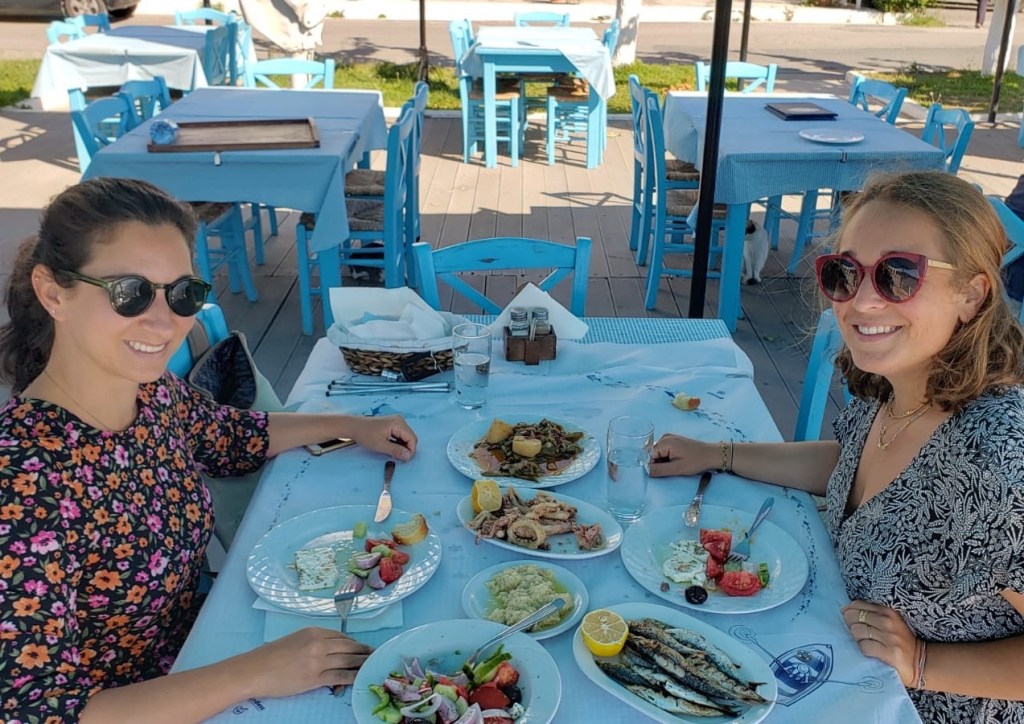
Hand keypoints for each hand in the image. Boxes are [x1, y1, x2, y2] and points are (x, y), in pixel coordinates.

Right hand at [232, 627, 373, 697]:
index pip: (341, 636)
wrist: (256, 670)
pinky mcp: (316, 678)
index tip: (361, 647)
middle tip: (374, 654)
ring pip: (348, 660)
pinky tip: (361, 677)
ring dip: (362, 663)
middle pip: (349, 647)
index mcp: (313, 631)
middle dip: (363, 651)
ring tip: (371, 665)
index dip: (354, 643)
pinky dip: (353, 676)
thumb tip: (330, 648)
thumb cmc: (271, 655)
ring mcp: (318, 661)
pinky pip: (341, 676)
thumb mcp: (295, 639)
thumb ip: (313, 641)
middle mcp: (319, 643)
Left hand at [350, 414, 417, 460]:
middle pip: (411, 438)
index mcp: (398, 423)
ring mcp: (396, 422)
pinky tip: (390, 447)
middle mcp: (399, 420)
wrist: (354, 426)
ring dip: (402, 446)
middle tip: (397, 457)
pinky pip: (401, 435)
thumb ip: (395, 450)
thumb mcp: (380, 445)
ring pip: (406, 437)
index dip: (410, 451)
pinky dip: (398, 443)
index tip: (403, 460)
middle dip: (406, 449)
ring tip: (392, 452)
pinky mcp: (393, 424)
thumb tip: (408, 456)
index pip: (412, 439)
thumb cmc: (365, 434)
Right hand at [649, 434, 712, 477]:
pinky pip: (664, 450)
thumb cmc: (696, 461)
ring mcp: (669, 437)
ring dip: (663, 461)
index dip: (653, 466)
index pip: (649, 456)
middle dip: (659, 463)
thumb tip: (644, 471)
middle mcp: (665, 437)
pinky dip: (667, 458)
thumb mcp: (677, 469)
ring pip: (658, 453)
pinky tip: (677, 460)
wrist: (712, 454)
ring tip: (676, 464)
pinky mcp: (673, 440)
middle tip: (672, 468)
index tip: (663, 472)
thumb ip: (659, 470)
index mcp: (665, 442)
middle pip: (653, 453)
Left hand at [841, 601, 918, 685]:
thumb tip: (844, 610)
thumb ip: (870, 614)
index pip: (857, 604)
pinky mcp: (890, 653)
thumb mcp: (889, 622)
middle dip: (850, 625)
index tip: (851, 620)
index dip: (849, 612)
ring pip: (857, 631)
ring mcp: (889, 637)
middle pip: (853, 617)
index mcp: (887, 611)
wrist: (921, 661)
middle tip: (858, 633)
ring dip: (856, 638)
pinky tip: (870, 651)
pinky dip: (863, 649)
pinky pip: (864, 646)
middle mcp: (888, 622)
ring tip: (865, 642)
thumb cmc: (900, 641)